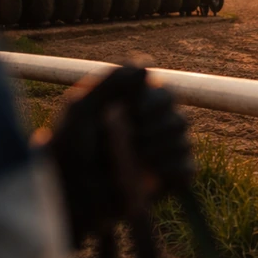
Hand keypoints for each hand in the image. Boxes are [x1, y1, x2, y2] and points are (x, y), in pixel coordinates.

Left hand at [46, 66, 193, 246]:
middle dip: (155, 131)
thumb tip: (145, 65)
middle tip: (128, 141)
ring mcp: (166, 153)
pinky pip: (187, 168)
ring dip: (157, 151)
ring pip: (184, 143)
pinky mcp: (171, 178)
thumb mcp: (82, 109)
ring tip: (131, 159)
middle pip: (180, 119)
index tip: (131, 113)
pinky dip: (170, 170)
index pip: (167, 95)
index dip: (153, 104)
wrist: (71, 192)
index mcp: (138, 106)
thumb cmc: (70, 148)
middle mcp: (156, 126)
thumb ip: (111, 83)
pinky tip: (146, 173)